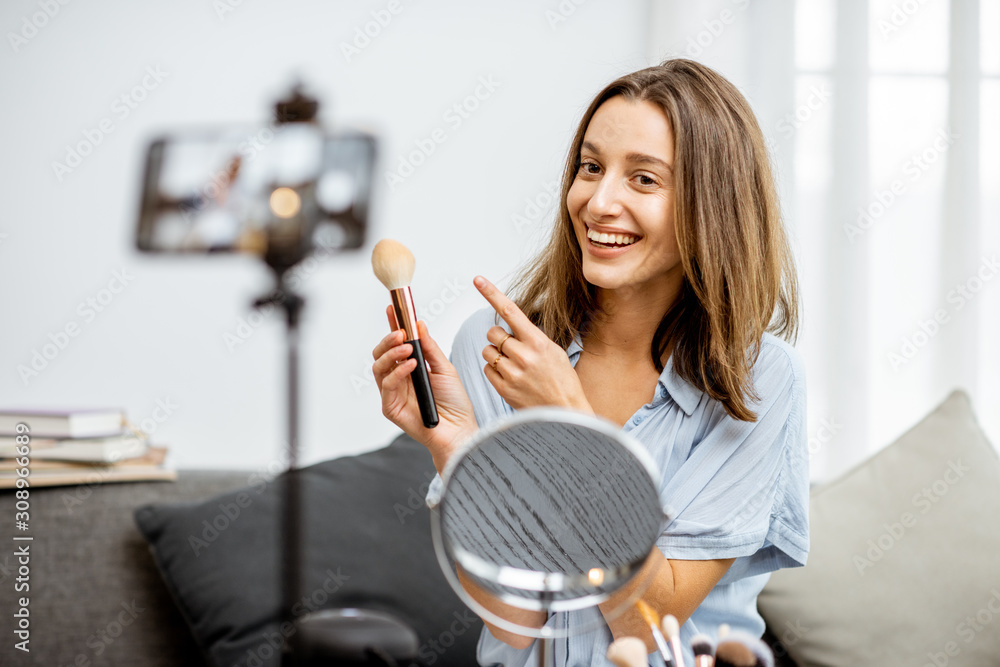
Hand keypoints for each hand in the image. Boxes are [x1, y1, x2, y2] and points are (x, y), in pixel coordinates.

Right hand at [372, 306, 476, 473]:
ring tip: (407, 349)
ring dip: (392, 354)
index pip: (396, 344)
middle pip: (381, 354)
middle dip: (388, 339)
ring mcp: (392, 393)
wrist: (460, 429)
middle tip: (400, 332)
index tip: (392, 308)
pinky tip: (411, 365)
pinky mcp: (390, 407)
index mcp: (410, 368)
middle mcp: (398, 379)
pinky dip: (398, 372)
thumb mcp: (445, 368)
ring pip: (378, 367)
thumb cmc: (454, 402)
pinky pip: (386, 385)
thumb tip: (418, 323)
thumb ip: (430, 347)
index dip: (392, 325)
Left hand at [474, 275, 592, 412]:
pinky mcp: (503, 388)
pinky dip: (495, 370)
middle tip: (511, 347)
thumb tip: (512, 327)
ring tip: (513, 365)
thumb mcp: (554, 352)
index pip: (510, 310)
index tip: (478, 280)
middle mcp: (524, 356)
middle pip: (493, 333)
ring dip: (495, 354)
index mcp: (538, 342)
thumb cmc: (562, 381)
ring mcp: (512, 373)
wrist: (564, 412)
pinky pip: (487, 369)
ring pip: (487, 351)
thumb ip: (532, 338)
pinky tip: (510, 377)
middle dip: (498, 337)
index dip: (491, 293)